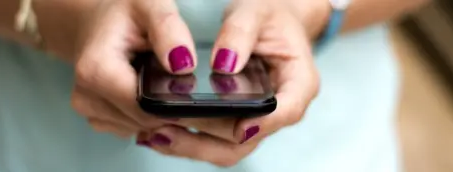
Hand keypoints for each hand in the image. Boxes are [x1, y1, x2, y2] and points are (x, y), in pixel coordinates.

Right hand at [35, 0, 208, 137]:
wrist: (99, 23)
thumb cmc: (124, 15)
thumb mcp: (151, 7)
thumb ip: (169, 31)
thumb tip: (183, 66)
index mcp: (97, 70)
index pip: (144, 108)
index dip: (171, 103)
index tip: (185, 86)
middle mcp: (86, 95)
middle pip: (143, 121)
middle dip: (165, 106)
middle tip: (171, 77)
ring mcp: (88, 110)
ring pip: (140, 128)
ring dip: (156, 111)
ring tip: (155, 80)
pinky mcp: (96, 117)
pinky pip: (132, 128)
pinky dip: (145, 115)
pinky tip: (145, 92)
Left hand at [137, 0, 321, 166]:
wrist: (268, 21)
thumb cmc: (268, 15)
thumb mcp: (256, 12)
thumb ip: (240, 33)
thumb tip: (223, 64)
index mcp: (298, 82)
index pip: (286, 111)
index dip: (262, 123)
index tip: (237, 126)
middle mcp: (279, 108)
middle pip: (247, 139)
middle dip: (206, 141)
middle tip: (165, 130)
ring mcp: (257, 119)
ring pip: (227, 147)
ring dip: (191, 146)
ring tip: (154, 134)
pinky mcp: (237, 120)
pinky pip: (215, 140)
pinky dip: (188, 139)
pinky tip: (160, 130)